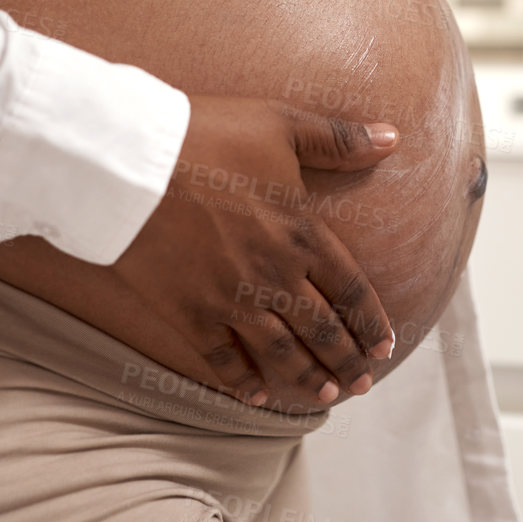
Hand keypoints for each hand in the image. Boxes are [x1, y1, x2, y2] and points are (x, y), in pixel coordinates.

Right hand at [110, 95, 398, 412]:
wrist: (130, 163)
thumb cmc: (206, 135)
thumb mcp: (280, 124)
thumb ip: (338, 140)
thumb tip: (392, 137)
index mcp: (301, 233)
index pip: (350, 289)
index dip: (371, 322)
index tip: (385, 347)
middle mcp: (274, 275)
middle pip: (321, 329)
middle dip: (346, 360)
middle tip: (362, 385)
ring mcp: (231, 299)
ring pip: (281, 352)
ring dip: (307, 377)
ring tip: (325, 395)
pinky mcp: (190, 312)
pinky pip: (223, 358)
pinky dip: (243, 381)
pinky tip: (258, 396)